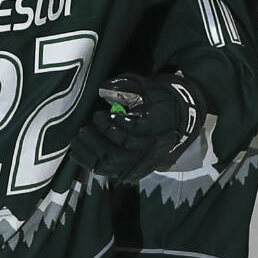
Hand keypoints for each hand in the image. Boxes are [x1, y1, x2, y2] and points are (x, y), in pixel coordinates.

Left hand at [68, 73, 206, 181]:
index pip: (131, 133)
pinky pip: (110, 172)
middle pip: (117, 154)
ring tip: (77, 139)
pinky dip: (92, 163)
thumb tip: (103, 89)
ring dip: (90, 154)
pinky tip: (78, 153)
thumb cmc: (160, 99)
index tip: (99, 114)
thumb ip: (127, 86)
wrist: (180, 118)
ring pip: (112, 166)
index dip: (111, 125)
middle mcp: (149, 150)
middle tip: (84, 128)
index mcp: (155, 128)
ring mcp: (142, 162)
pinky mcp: (135, 168)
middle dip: (96, 142)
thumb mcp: (148, 86)